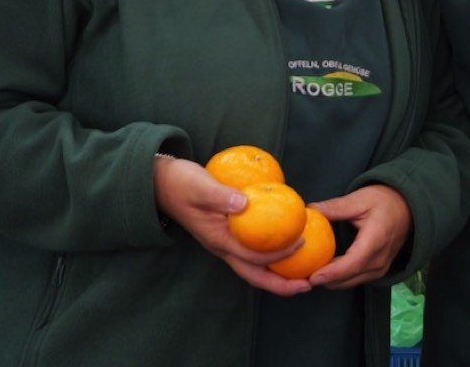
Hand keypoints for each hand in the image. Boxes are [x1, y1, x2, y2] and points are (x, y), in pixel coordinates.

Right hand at [153, 154, 309, 295]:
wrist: (162, 183)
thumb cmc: (181, 184)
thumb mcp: (200, 187)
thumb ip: (221, 196)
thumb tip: (243, 203)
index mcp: (218, 240)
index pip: (253, 256)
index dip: (278, 254)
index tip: (301, 242)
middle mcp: (222, 247)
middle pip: (254, 274)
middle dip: (281, 284)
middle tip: (307, 285)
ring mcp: (224, 243)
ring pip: (253, 267)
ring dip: (277, 273)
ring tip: (302, 274)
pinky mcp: (227, 235)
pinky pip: (252, 251)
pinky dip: (270, 254)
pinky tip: (286, 244)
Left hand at [306, 184, 411, 288]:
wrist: (408, 207)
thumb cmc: (384, 201)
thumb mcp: (359, 199)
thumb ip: (335, 207)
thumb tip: (309, 210)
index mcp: (376, 239)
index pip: (353, 263)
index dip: (333, 273)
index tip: (313, 277)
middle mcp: (381, 258)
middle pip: (350, 278)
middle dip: (326, 281)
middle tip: (301, 278)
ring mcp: (381, 267)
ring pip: (352, 282)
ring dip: (332, 281)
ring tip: (309, 275)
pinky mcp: (379, 270)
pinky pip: (357, 279)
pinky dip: (340, 278)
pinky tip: (325, 271)